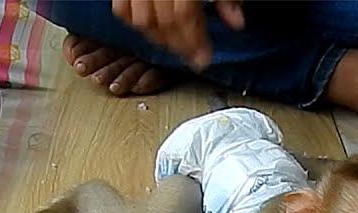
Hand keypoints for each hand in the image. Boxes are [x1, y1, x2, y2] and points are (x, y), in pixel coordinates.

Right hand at [111, 0, 244, 68]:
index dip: (194, 41)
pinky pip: (122, 9)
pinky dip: (134, 23)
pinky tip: (150, 28)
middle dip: (180, 45)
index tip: (203, 59)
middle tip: (191, 57)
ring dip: (158, 38)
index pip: (185, 15)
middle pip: (164, 22)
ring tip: (174, 45)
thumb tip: (235, 22)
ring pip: (141, 21)